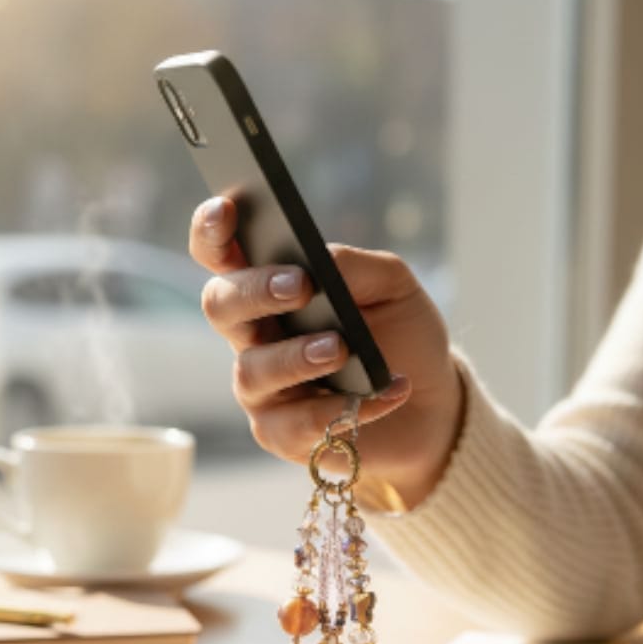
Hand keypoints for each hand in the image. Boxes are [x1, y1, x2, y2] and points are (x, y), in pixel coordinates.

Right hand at [189, 196, 464, 509]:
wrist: (431, 402)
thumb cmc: (401, 334)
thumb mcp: (394, 286)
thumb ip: (355, 266)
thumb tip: (320, 261)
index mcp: (270, 286)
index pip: (220, 253)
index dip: (212, 231)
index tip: (228, 209)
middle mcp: (253, 335)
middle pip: (220, 305)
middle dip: (254, 291)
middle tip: (299, 285)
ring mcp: (263, 387)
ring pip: (253, 371)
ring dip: (295, 357)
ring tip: (340, 349)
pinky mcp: (282, 434)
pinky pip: (297, 423)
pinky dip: (345, 406)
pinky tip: (387, 391)